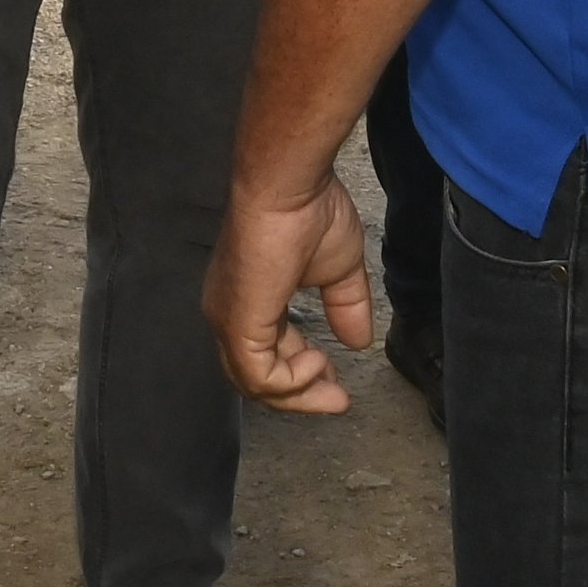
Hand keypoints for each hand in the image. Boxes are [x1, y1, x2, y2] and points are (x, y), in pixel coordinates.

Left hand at [205, 173, 375, 414]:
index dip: (299, 375)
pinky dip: (292, 383)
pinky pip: (260, 377)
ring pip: (255, 384)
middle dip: (300, 395)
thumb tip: (358, 341)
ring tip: (331, 388)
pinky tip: (318, 362)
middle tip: (337, 399)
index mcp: (248, 299)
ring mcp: (229, 319)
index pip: (264, 355)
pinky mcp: (238, 324)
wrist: (289, 187)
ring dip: (299, 394)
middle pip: (256, 378)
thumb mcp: (337, 271)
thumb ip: (345, 307)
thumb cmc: (307, 212)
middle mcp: (229, 312)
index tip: (335, 381)